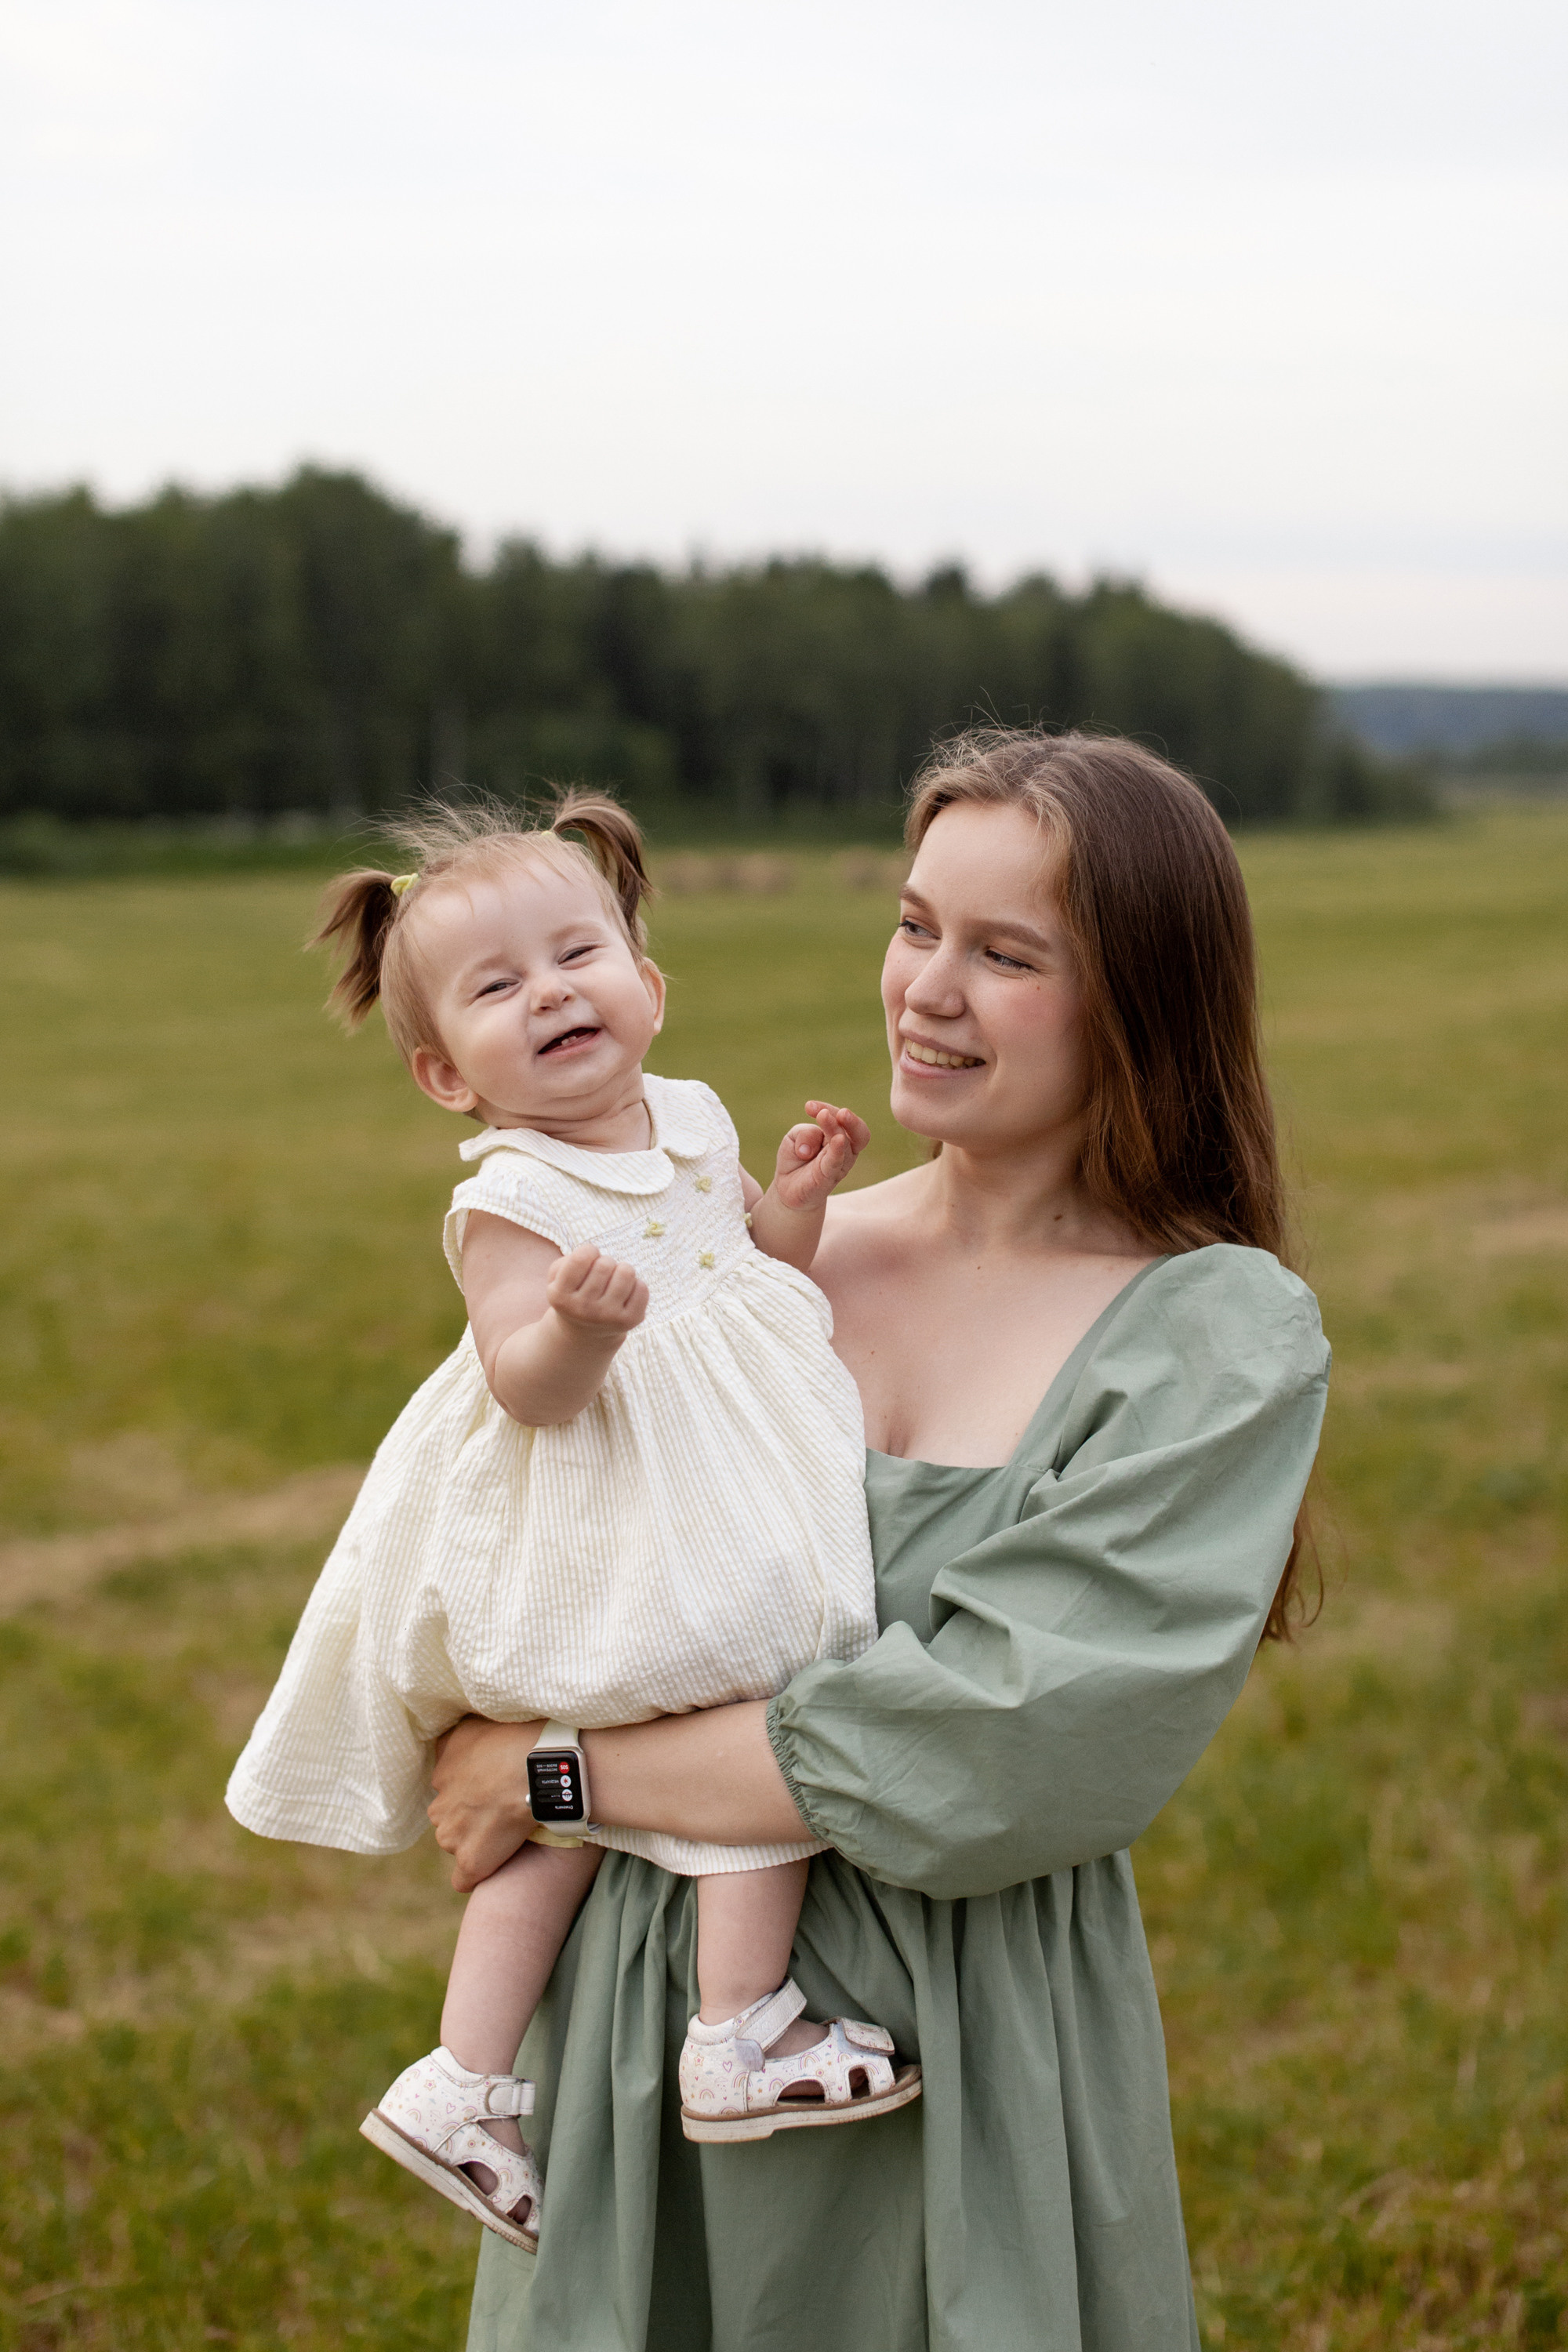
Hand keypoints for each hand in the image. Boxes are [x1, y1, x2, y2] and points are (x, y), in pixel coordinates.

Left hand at [429, 1715, 542, 1889]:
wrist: (536, 1766)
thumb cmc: (513, 1738)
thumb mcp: (472, 1725)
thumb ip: (455, 1741)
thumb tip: (446, 1749)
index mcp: (441, 1775)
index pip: (449, 1789)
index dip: (473, 1789)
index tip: (495, 1787)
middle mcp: (439, 1808)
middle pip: (451, 1819)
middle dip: (470, 1817)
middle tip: (503, 1807)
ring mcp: (453, 1838)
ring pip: (458, 1845)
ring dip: (476, 1842)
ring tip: (508, 1830)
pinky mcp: (472, 1861)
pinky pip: (464, 1879)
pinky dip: (476, 1874)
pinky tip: (493, 1863)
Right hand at [545, 1243, 648, 1333]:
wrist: (586, 1333)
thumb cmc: (574, 1293)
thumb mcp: (557, 1278)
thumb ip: (568, 1260)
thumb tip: (593, 1256)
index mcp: (560, 1296)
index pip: (581, 1257)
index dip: (588, 1251)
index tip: (587, 1261)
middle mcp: (582, 1309)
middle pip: (605, 1263)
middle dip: (605, 1262)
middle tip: (601, 1276)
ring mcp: (607, 1317)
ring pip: (626, 1272)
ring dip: (622, 1270)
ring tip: (614, 1282)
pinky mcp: (628, 1321)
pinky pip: (642, 1288)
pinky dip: (635, 1285)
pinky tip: (624, 1295)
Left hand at [771, 1102, 869, 1212]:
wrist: (788, 1188)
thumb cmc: (795, 1159)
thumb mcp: (794, 1138)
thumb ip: (804, 1133)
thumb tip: (810, 1146)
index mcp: (838, 1135)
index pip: (841, 1118)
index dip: (827, 1109)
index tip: (809, 1106)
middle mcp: (845, 1149)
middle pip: (856, 1131)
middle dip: (850, 1119)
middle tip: (839, 1111)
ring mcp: (839, 1164)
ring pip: (846, 1144)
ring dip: (835, 1128)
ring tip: (824, 1116)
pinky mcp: (829, 1178)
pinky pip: (837, 1162)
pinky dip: (838, 1150)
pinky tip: (837, 1139)